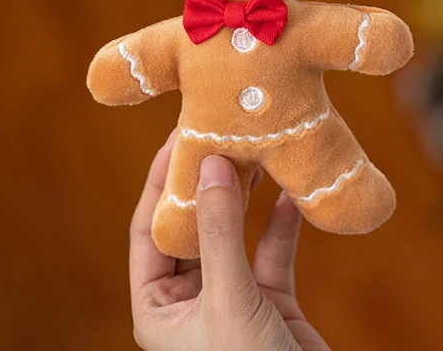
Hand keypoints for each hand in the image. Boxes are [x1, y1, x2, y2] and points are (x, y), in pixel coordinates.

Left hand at [130, 132, 329, 350]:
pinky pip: (272, 251)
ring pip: (234, 233)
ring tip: (257, 151)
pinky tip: (293, 195)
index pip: (149, 231)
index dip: (162, 182)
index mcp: (157, 310)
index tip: (180, 136)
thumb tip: (209, 164)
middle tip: (222, 131)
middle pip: (193, 226)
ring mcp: (232, 298)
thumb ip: (219, 233)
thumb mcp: (229, 301)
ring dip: (247, 196)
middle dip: (207, 181)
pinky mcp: (270, 301)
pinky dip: (283, 223)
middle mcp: (190, 302)